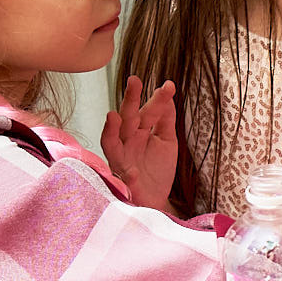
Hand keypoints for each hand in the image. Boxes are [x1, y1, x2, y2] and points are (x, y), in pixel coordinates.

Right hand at [102, 77, 177, 213]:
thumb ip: (166, 120)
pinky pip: (122, 176)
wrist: (155, 200)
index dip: (157, 99)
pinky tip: (132, 172)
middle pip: (127, 118)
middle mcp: (128, 141)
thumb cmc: (157, 169)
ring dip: (112, 130)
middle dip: (130, 101)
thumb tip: (168, 96)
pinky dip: (127, 174)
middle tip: (134, 81)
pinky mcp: (123, 181)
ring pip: (113, 142)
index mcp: (139, 131)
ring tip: (114, 116)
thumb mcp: (167, 141)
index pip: (148, 111)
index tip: (169, 86)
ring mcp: (122, 159)